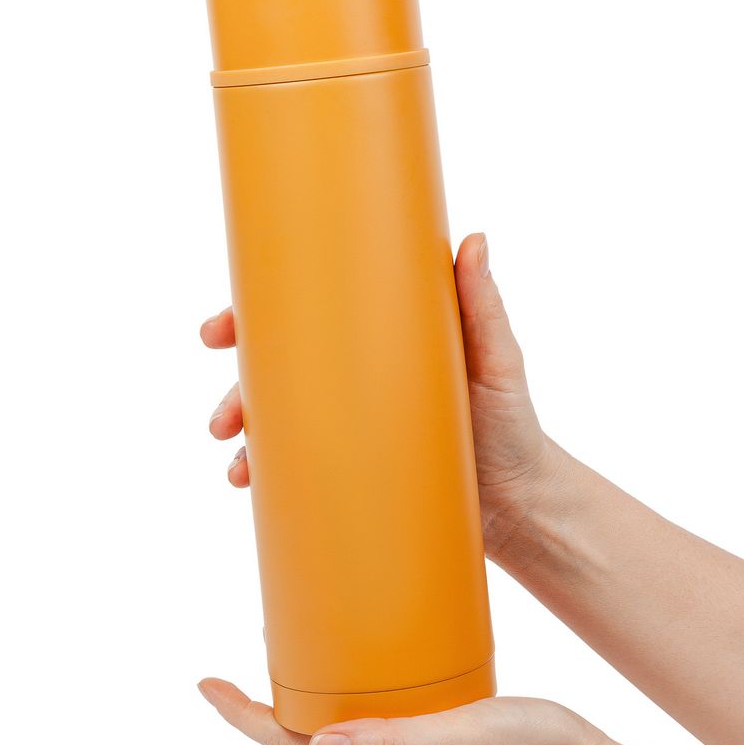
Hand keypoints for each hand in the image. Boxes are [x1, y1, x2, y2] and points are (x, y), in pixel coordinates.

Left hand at [197, 678, 609, 744]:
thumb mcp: (463, 740)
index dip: (244, 717)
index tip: (206, 683)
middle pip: (308, 735)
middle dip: (271, 700)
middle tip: (251, 646)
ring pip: (343, 721)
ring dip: (312, 690)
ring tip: (299, 639)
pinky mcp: (438, 735)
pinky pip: (379, 712)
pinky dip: (356, 685)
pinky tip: (371, 654)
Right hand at [199, 232, 571, 556]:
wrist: (522, 505)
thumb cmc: (513, 423)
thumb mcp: (498, 361)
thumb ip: (483, 306)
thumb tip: (474, 239)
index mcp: (383, 338)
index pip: (311, 314)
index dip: (258, 316)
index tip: (224, 328)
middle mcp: (360, 377)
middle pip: (281, 368)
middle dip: (238, 386)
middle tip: (221, 417)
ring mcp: (354, 424)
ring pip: (280, 418)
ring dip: (245, 432)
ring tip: (235, 457)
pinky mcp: (357, 467)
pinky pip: (299, 465)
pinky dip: (268, 471)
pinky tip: (248, 482)